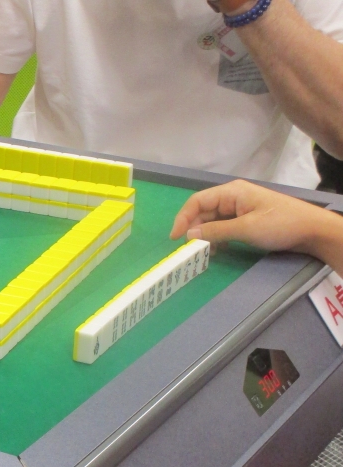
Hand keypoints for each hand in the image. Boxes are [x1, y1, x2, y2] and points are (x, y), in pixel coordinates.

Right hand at [171, 179, 336, 254]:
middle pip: (203, 211)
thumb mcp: (246, 228)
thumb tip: (189, 235)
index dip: (183, 218)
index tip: (176, 239)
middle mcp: (233, 197)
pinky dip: (216, 237)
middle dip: (194, 229)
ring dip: (205, 235)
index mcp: (232, 192)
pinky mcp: (246, 219)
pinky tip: (217, 249)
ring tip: (204, 252)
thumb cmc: (281, 224)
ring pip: (212, 220)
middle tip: (190, 250)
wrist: (313, 230)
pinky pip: (223, 226)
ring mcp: (240, 208)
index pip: (197, 201)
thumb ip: (216, 231)